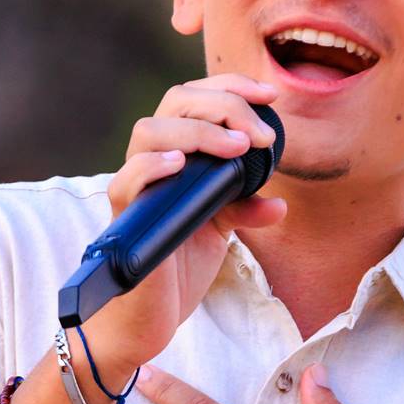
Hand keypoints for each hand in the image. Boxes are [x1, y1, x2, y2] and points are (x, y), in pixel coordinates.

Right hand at [81, 75, 286, 378]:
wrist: (149, 316)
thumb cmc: (179, 264)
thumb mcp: (222, 229)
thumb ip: (245, 207)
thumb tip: (279, 204)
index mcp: (177, 152)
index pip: (196, 97)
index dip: (231, 87)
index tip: (270, 96)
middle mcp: (152, 159)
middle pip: (176, 102)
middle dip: (224, 105)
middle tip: (261, 135)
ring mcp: (136, 186)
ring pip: (150, 132)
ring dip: (198, 131)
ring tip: (238, 147)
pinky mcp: (124, 217)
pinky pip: (127, 181)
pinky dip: (152, 166)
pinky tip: (181, 164)